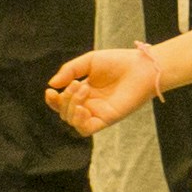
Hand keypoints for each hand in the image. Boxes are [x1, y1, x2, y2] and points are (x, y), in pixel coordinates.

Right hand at [47, 46, 163, 133]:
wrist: (141, 67)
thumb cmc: (118, 62)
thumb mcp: (89, 61)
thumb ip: (69, 71)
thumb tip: (52, 85)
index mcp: (84, 92)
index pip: (61, 103)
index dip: (52, 100)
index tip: (50, 90)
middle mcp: (89, 104)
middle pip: (64, 112)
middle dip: (65, 98)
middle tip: (77, 84)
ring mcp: (97, 113)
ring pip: (72, 121)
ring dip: (71, 106)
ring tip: (84, 89)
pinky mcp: (106, 120)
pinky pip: (85, 130)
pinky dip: (79, 122)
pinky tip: (83, 108)